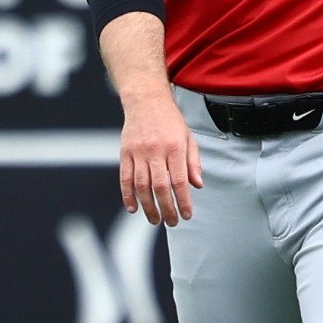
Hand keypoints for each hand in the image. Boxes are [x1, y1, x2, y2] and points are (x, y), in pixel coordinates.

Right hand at [119, 94, 202, 226]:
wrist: (146, 100)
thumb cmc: (170, 120)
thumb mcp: (188, 138)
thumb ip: (193, 162)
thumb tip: (198, 185)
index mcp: (174, 147)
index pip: (179, 180)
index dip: (183, 201)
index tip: (187, 214)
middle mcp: (155, 150)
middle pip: (160, 187)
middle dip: (166, 209)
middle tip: (172, 222)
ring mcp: (138, 152)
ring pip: (141, 186)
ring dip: (148, 207)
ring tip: (155, 219)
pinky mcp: (125, 153)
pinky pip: (125, 178)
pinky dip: (128, 196)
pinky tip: (133, 208)